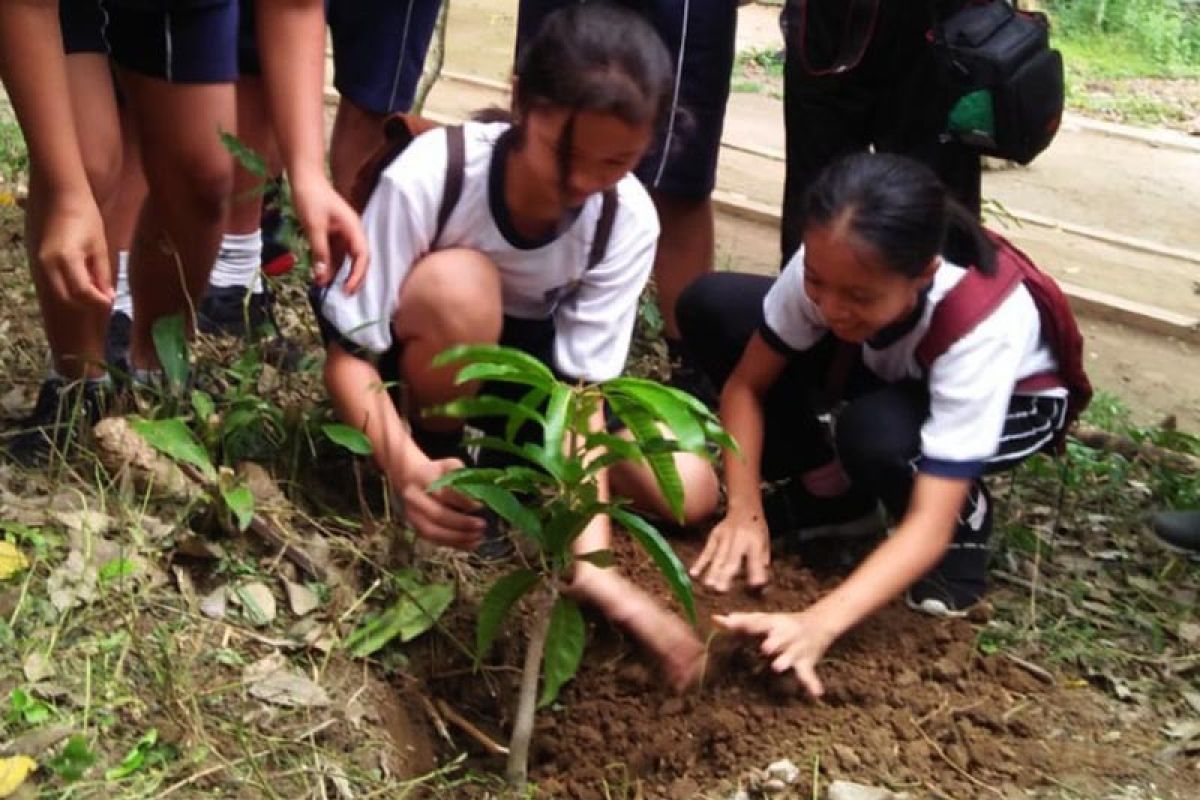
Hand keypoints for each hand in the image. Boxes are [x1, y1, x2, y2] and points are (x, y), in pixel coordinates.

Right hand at [36, 192, 111, 307]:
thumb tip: (107, 297)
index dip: (98, 302)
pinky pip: (51, 283)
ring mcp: (38, 263)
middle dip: (87, 304)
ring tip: (95, 292)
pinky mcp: (36, 260)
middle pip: (68, 298)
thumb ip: (102, 273)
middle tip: (104, 300)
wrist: (58, 195)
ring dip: (77, 298)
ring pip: (58, 293)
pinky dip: (67, 288)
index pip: (82, 292)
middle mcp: (47, 264)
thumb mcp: (99, 246)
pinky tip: (82, 282)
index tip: (111, 303)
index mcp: (66, 258)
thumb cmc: (85, 216)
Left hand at [291, 172, 368, 291]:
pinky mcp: (333, 234)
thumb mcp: (314, 226)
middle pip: (359, 260)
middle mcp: (352, 232)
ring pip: (346, 259)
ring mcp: (343, 233)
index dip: (357, 275)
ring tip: (330, 289)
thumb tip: (322, 278)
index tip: (347, 290)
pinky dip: (330, 265)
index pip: (362, 256)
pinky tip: (322, 275)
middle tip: (344, 295)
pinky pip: (335, 253)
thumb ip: (320, 252)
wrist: (304, 178)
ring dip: (340, 273)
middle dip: (353, 278)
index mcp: (353, 228)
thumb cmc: (311, 198)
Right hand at [398, 457, 485, 549]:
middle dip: (462, 523)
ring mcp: (412, 515)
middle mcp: (414, 497)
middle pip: (437, 514)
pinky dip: (454, 544)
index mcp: (423, 478)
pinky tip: (470, 544)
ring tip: (477, 538)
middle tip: (481, 525)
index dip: (463, 502)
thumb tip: (480, 499)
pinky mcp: (415, 527)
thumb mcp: (450, 466)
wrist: (411, 479)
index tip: (480, 506)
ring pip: (433, 532)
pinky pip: (434, 540)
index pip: (443, 492)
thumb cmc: (437, 473)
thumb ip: (464, 478)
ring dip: (458, 538)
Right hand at [689, 509, 770, 592]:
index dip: (756, 572)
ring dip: (712, 572)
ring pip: (717, 557)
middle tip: (721, 590)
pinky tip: (694, 573)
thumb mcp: (765, 542)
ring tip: (708, 585)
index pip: (755, 559)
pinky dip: (700, 562)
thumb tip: (759, 584)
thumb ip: (761, 561)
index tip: (755, 585)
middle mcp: (739, 538)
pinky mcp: (714, 535)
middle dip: (726, 575)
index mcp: (755, 540)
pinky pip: (707, 550)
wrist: (744, 506)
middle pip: (731, 559)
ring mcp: (725, 536)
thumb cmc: (756, 529)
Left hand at [714, 610, 834, 697]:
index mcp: (772, 622)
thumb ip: (740, 622)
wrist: (819, 624)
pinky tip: (816, 694)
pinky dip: (812, 684)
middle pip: (778, 637)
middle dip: (772, 642)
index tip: (729, 621)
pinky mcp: (806, 662)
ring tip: (777, 666)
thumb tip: (713, 619)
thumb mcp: (763, 620)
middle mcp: (785, 634)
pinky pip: (808, 674)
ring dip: (785, 660)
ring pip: (791, 655)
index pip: (756, 621)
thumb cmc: (781, 625)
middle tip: (764, 647)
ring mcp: (796, 648)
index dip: (743, 621)